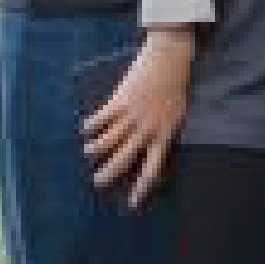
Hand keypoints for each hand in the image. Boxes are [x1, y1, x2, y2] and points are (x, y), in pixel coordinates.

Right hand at [81, 32, 192, 206]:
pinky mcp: (119, 101)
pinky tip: (86, 129)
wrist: (170, 59)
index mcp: (164, 135)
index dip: (142, 188)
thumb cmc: (177, 87)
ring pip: (106, 142)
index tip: (133, 204)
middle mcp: (146, 130)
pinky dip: (90, 126)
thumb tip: (150, 151)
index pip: (152, 170)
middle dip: (108, 175)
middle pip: (123, 161)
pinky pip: (99, 120)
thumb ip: (165, 133)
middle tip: (98, 183)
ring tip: (90, 153)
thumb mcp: (178, 114)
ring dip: (95, 150)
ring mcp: (131, 117)